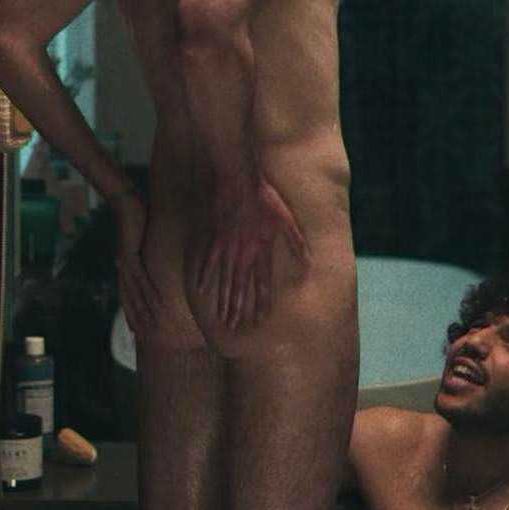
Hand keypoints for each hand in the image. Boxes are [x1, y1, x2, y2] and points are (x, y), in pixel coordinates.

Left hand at [113, 193, 161, 337]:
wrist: (125, 205)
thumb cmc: (135, 219)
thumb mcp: (142, 241)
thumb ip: (146, 253)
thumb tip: (154, 261)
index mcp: (123, 265)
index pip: (126, 293)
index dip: (129, 311)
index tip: (134, 327)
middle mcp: (122, 268)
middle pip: (128, 297)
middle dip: (135, 316)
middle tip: (141, 334)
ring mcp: (125, 263)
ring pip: (135, 291)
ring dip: (144, 308)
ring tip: (152, 322)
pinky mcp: (130, 256)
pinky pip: (142, 277)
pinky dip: (149, 290)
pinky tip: (156, 300)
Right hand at [195, 178, 308, 330]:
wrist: (238, 182)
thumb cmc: (263, 197)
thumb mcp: (285, 218)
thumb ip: (295, 241)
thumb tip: (308, 261)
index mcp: (261, 250)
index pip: (262, 283)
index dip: (261, 302)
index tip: (260, 320)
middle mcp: (244, 254)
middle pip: (240, 287)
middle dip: (238, 309)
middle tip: (234, 327)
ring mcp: (227, 248)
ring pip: (224, 280)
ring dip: (223, 300)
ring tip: (222, 317)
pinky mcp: (214, 239)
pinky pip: (208, 262)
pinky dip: (203, 277)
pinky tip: (200, 290)